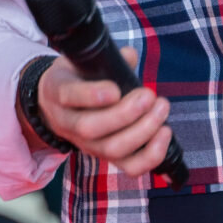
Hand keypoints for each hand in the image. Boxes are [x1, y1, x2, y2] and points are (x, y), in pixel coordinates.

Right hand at [32, 62, 173, 180]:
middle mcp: (68, 123)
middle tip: (149, 95)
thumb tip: (129, 56)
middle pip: (91, 128)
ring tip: (161, 109)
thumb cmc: (76, 80)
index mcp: (59, 92)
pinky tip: (165, 132)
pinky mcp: (107, 158)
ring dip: (143, 130)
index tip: (114, 90)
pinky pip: (130, 166)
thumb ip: (105, 58)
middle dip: (126, 113)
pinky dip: (152, 154)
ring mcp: (88, 145)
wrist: (56, 107)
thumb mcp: (81, 62)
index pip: (69, 95)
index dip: (92, 95)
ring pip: (112, 149)